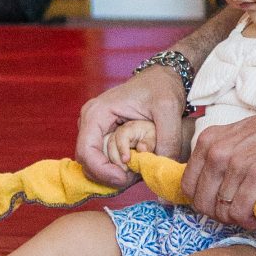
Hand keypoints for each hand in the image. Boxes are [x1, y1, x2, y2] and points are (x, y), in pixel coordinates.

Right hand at [76, 67, 189, 185]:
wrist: (163, 77)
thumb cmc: (162, 87)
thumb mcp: (168, 111)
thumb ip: (167, 140)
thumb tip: (161, 169)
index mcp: (97, 113)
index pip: (86, 152)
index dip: (103, 172)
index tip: (125, 179)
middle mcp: (90, 121)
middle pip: (87, 162)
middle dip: (109, 176)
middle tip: (134, 178)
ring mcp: (95, 128)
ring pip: (94, 163)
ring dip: (112, 174)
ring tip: (137, 172)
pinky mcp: (103, 133)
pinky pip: (102, 158)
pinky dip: (116, 168)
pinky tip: (135, 167)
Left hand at [182, 89, 255, 227]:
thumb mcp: (240, 136)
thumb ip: (220, 157)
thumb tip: (208, 188)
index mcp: (209, 141)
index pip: (189, 187)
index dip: (207, 200)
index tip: (224, 201)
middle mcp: (218, 153)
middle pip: (203, 205)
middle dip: (222, 213)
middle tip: (245, 207)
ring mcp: (237, 167)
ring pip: (223, 213)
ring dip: (242, 216)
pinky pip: (241, 215)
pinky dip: (253, 220)